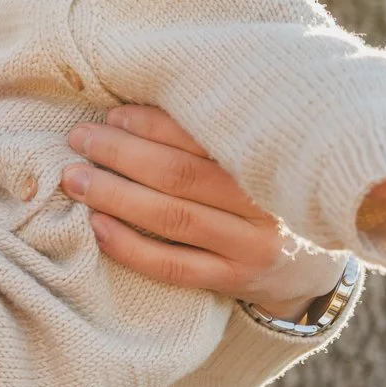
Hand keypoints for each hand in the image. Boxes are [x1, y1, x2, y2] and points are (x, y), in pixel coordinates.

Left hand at [60, 105, 347, 318]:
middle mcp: (266, 204)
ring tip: (75, 179)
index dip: (151, 124)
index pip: (203, 136)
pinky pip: (172, 266)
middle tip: (79, 139)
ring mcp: (251, 247)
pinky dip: (129, 246)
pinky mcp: (233, 280)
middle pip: (181, 175)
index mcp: (271, 160)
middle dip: (121, 154)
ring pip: (173, 218)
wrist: (310, 264)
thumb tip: (133, 106)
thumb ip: (213, 133)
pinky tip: (97, 226)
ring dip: (115, 196)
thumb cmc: (266, 194)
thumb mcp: (258, 157)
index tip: (112, 115)